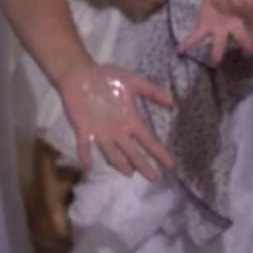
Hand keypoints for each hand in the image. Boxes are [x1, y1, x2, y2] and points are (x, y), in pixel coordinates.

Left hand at [56, 64, 175, 180]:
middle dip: (143, 164)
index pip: (148, 140)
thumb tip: (172, 102)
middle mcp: (117, 131)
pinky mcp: (84, 131)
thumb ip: (151, 92)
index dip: (159, 152)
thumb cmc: (107, 77)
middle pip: (132, 152)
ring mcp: (100, 133)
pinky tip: (88, 165)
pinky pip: (84, 146)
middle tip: (154, 178)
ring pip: (112, 153)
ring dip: (119, 163)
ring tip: (129, 173)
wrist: (80, 74)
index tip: (171, 165)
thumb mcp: (133, 82)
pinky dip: (85, 155)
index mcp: (130, 120)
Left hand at [179, 0, 252, 65]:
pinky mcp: (206, 28)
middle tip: (250, 51)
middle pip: (241, 34)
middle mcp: (236, 26)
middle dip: (245, 42)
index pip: (241, 6)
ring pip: (221, 42)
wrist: (229, 2)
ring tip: (215, 61)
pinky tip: (180, 50)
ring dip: (218, 50)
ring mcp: (221, 30)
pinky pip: (198, 37)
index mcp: (246, 13)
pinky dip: (188, 43)